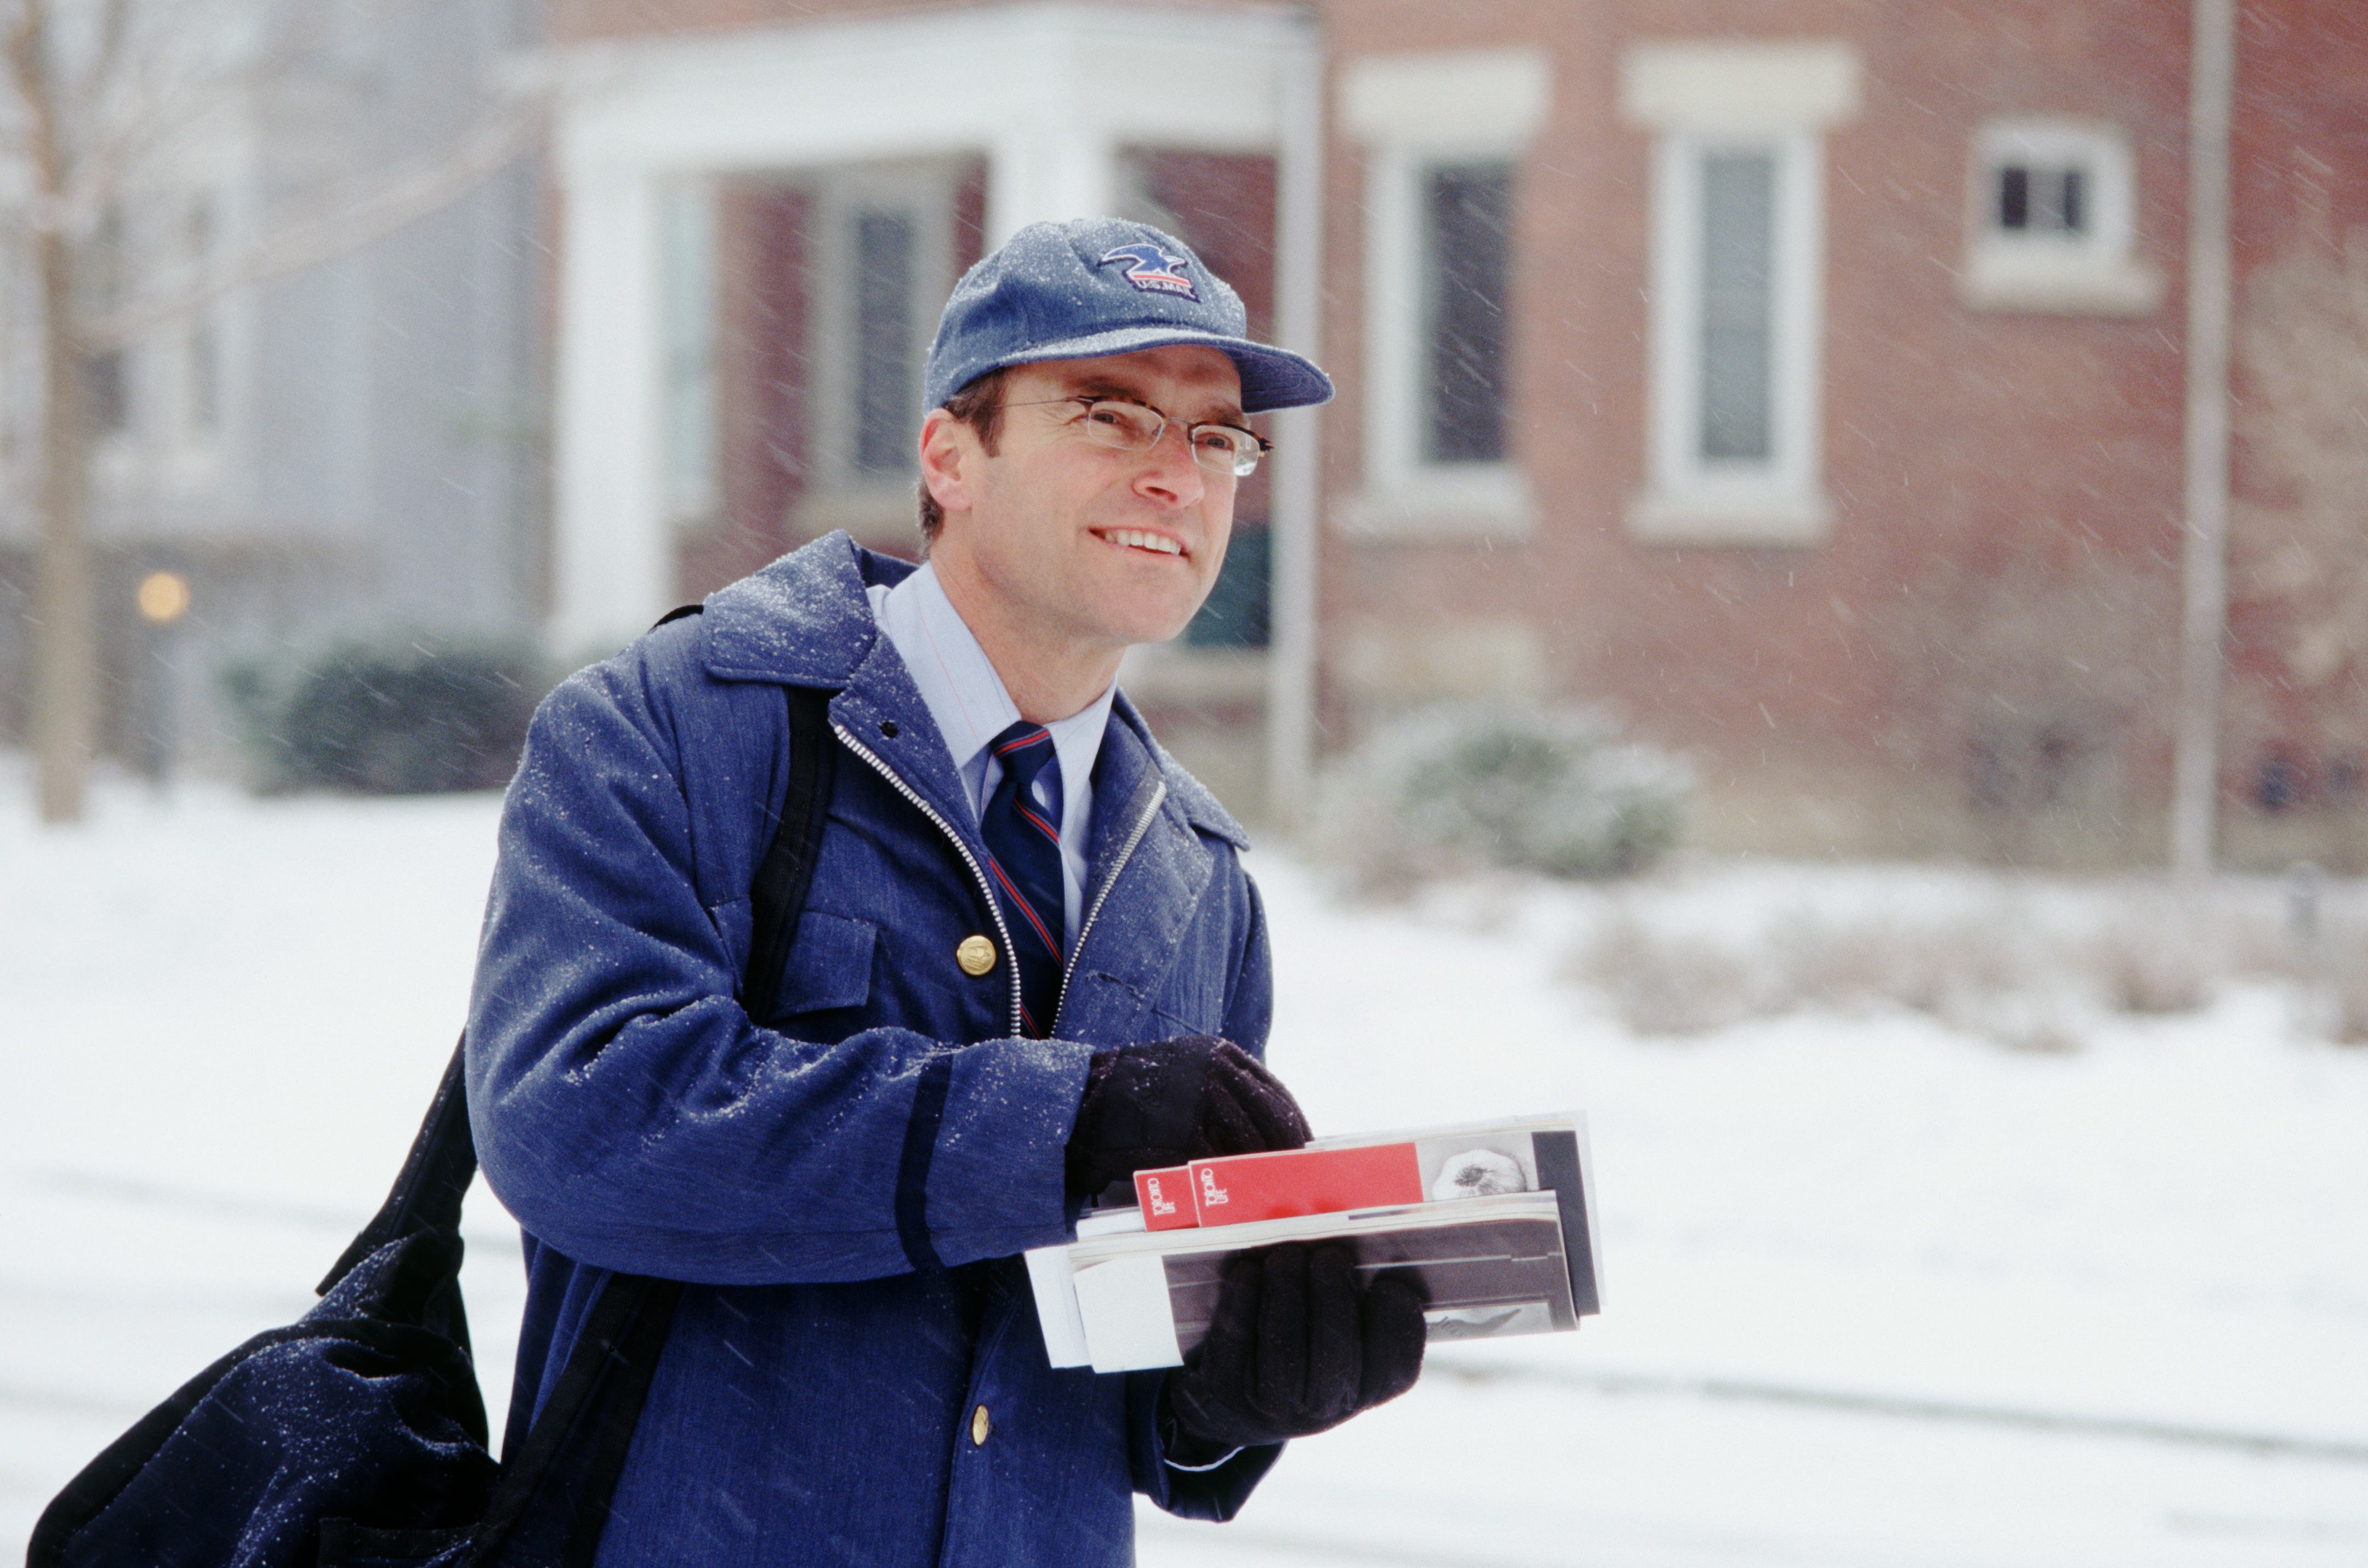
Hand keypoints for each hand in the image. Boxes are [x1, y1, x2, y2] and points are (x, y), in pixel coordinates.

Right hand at [1064, 1037, 1310, 1196]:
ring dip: (1259, 1173)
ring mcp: (1198, 1097)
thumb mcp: (1186, 1079)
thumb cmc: (1134, 1100)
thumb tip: (1275, 1137)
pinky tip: (1230, 1198)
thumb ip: (1227, 1098)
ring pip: (1249, 1144)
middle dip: (1287, 1156)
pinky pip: (1217, 1162)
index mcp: (1221, 1054)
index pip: (1277, 1096)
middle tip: (1292, 1183)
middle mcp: (1215, 1069)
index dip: (1295, 1130)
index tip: (1303, 1156)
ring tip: (1264, 1195)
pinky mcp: (1181, 1127)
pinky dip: (1226, 1183)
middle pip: (1273, 1120)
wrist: (1080, 1105)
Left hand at [1163, 1241, 1425, 1449]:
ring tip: (1288, 1255)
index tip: (1387, 1284)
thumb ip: (1359, 1303)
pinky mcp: (1226, 1391)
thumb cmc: (1306, 1350)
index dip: (1397, 1324)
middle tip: (1331, 1257)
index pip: (1395, 1364)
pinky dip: (1242, 1300)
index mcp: (1366, 1389)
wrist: (1239, 1403)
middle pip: (1335, 1355)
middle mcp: (1324, 1406)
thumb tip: (1362, 1249)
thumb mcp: (1345, 1339)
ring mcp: (1272, 1405)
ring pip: (1283, 1347)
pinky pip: (1235, 1341)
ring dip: (1287, 1291)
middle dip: (1333, 1298)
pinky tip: (1249, 1271)